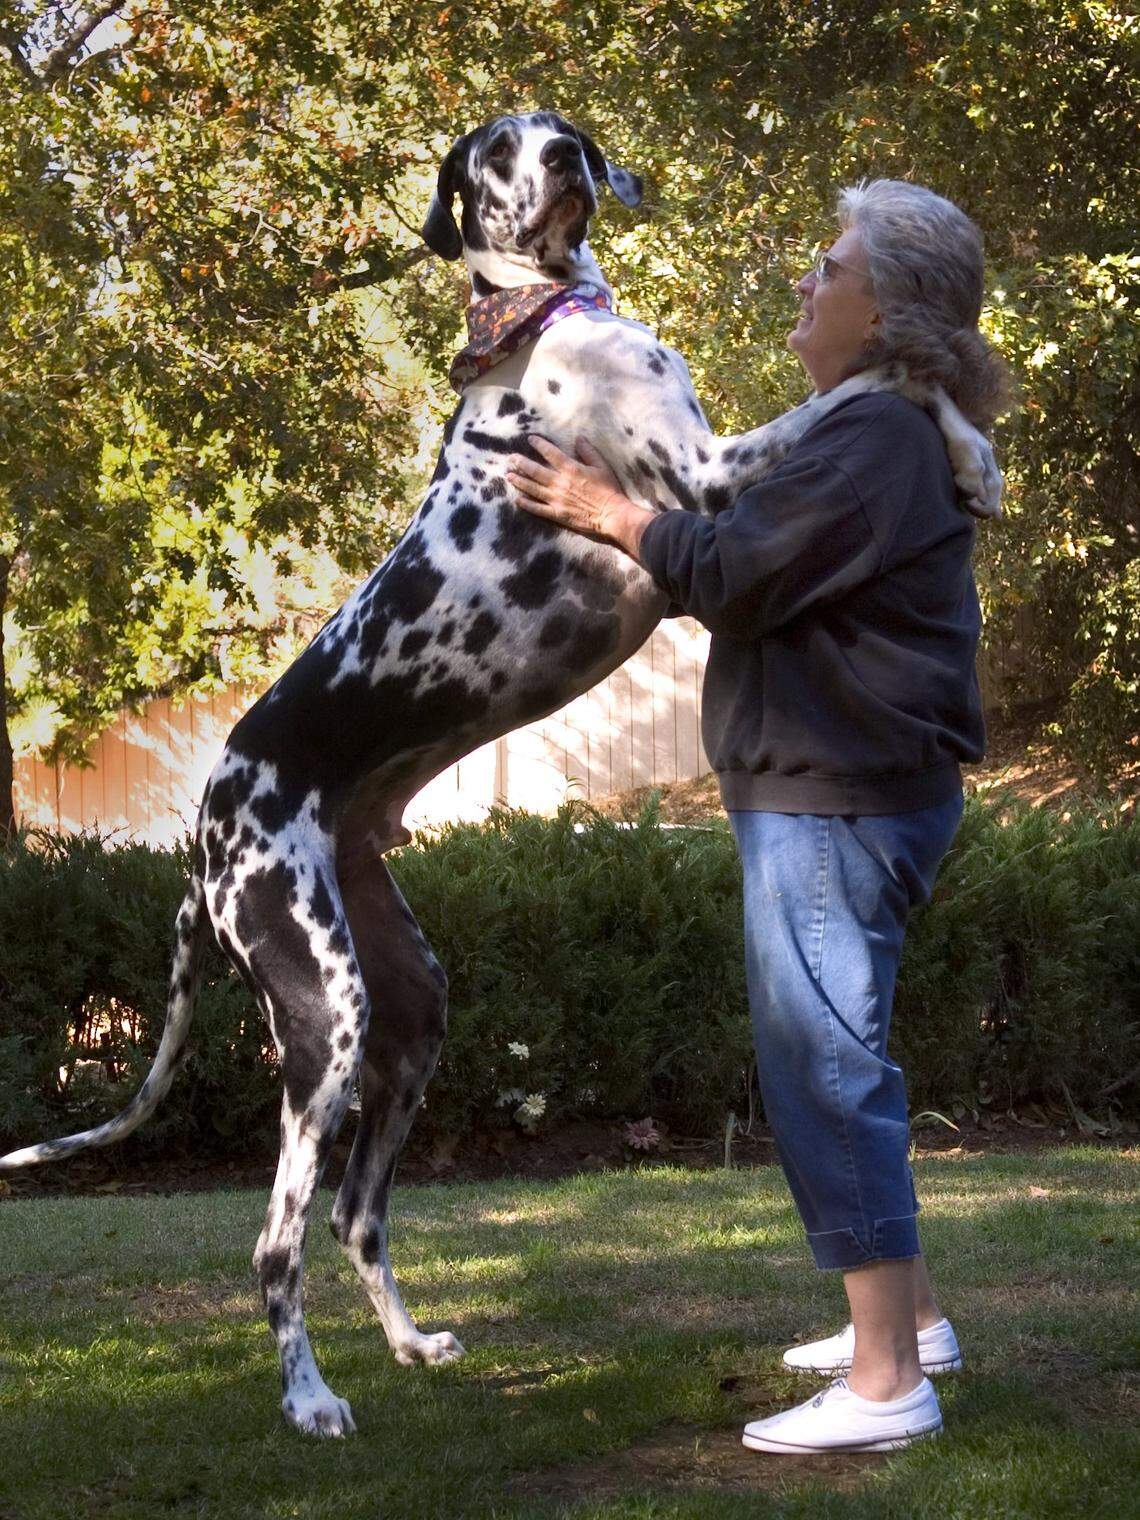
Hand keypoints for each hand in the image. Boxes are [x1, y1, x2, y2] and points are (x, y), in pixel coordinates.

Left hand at [506, 435, 630, 541]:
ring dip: (519, 481)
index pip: (551, 453)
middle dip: (521, 463)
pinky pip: (538, 509)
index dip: (539, 444)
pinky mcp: (557, 514)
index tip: (530, 439)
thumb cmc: (610, 490)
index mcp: (571, 469)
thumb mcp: (602, 466)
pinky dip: (526, 504)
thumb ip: (589, 451)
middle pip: (535, 471)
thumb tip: (579, 438)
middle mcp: (560, 483)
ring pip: (532, 488)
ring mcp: (556, 499)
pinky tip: (517, 499)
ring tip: (508, 476)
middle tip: (510, 458)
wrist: (612, 515)